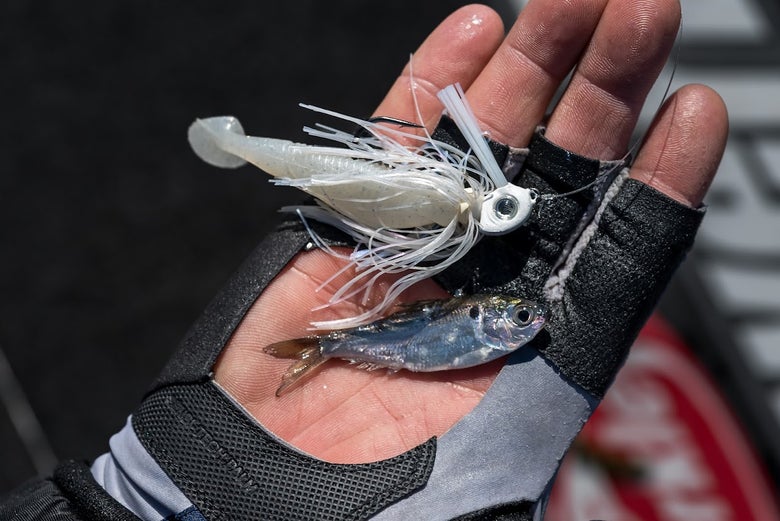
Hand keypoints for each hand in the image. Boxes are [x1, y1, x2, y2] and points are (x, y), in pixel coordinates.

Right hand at [214, 0, 726, 463]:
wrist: (253, 495)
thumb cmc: (363, 507)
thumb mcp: (482, 482)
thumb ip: (539, 418)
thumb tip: (583, 373)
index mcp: (534, 338)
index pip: (615, 246)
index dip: (657, 179)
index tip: (695, 110)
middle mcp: (487, 278)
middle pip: (563, 170)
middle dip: (606, 89)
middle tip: (645, 11)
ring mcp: (420, 242)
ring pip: (488, 137)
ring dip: (534, 64)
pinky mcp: (349, 222)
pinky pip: (396, 141)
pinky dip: (430, 84)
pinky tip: (474, 30)